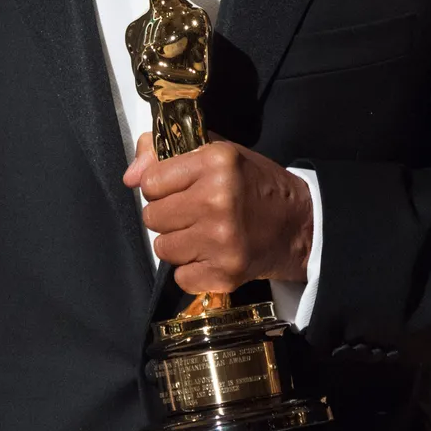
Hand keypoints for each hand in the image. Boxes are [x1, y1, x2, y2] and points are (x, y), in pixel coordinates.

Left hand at [123, 133, 312, 294]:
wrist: (301, 226)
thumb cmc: (255, 185)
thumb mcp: (218, 154)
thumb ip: (167, 156)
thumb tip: (128, 177)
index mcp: (217, 163)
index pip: (151, 183)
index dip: (161, 188)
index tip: (180, 190)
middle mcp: (218, 200)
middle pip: (152, 217)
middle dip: (168, 216)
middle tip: (194, 214)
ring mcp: (221, 240)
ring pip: (162, 248)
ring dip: (178, 244)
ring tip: (204, 234)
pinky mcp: (225, 273)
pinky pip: (180, 277)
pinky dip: (193, 270)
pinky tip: (212, 255)